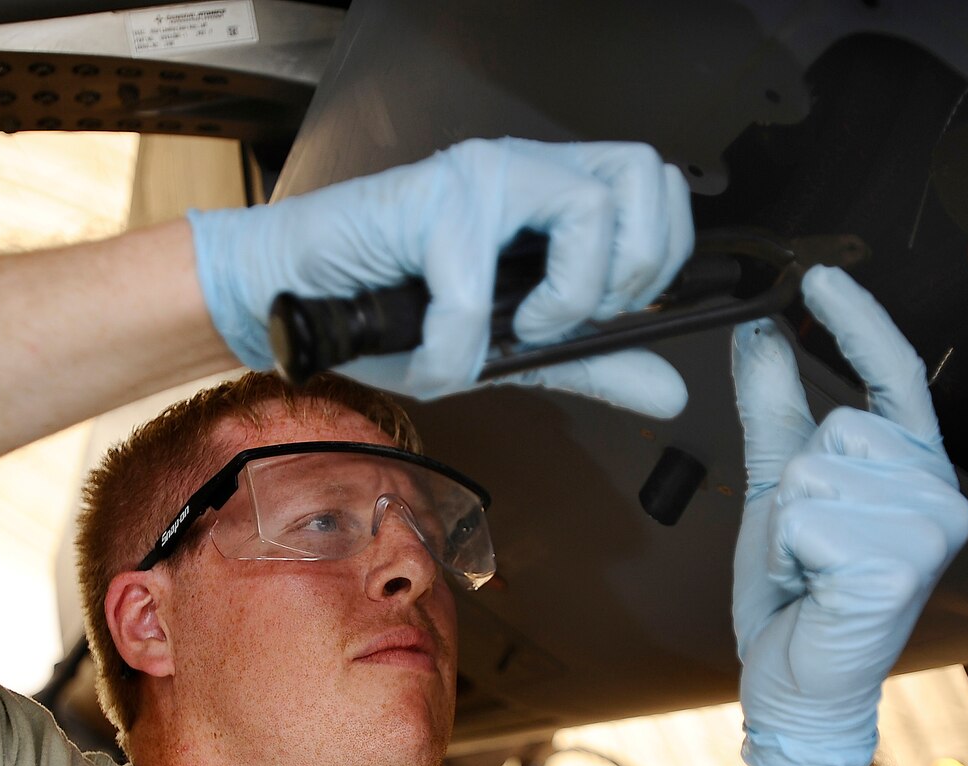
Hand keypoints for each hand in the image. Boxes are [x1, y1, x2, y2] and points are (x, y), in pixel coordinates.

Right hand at [187, 138, 693, 414]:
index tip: (612, 312)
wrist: (296, 300)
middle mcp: (523, 170)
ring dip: (564, 295)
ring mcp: (478, 176)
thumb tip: (671, 392)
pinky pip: (476, 284)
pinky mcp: (427, 198)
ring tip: (513, 332)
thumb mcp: (513, 350)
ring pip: (585, 207)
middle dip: (631, 267)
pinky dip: (456, 347)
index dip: (659, 254)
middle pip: (643, 175)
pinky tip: (432, 359)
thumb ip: (593, 362)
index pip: (656, 187)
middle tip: (571, 317)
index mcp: (550, 194)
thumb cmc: (392, 313)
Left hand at [731, 268, 967, 765]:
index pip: (895, 374)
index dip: (858, 321)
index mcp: (914, 468)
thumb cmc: (798, 593)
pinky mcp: (898, 569)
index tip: (818, 278)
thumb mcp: (776, 487)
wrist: (796, 679)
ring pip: (813, 476)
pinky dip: (789, 556)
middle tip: (809, 548)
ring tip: (811, 571)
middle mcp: (937, 493)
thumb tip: (761, 334)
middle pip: (832, 432)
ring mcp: (926, 532)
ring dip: (789, 528)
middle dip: (794, 491)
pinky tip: (813, 590)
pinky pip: (805, 521)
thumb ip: (775, 409)